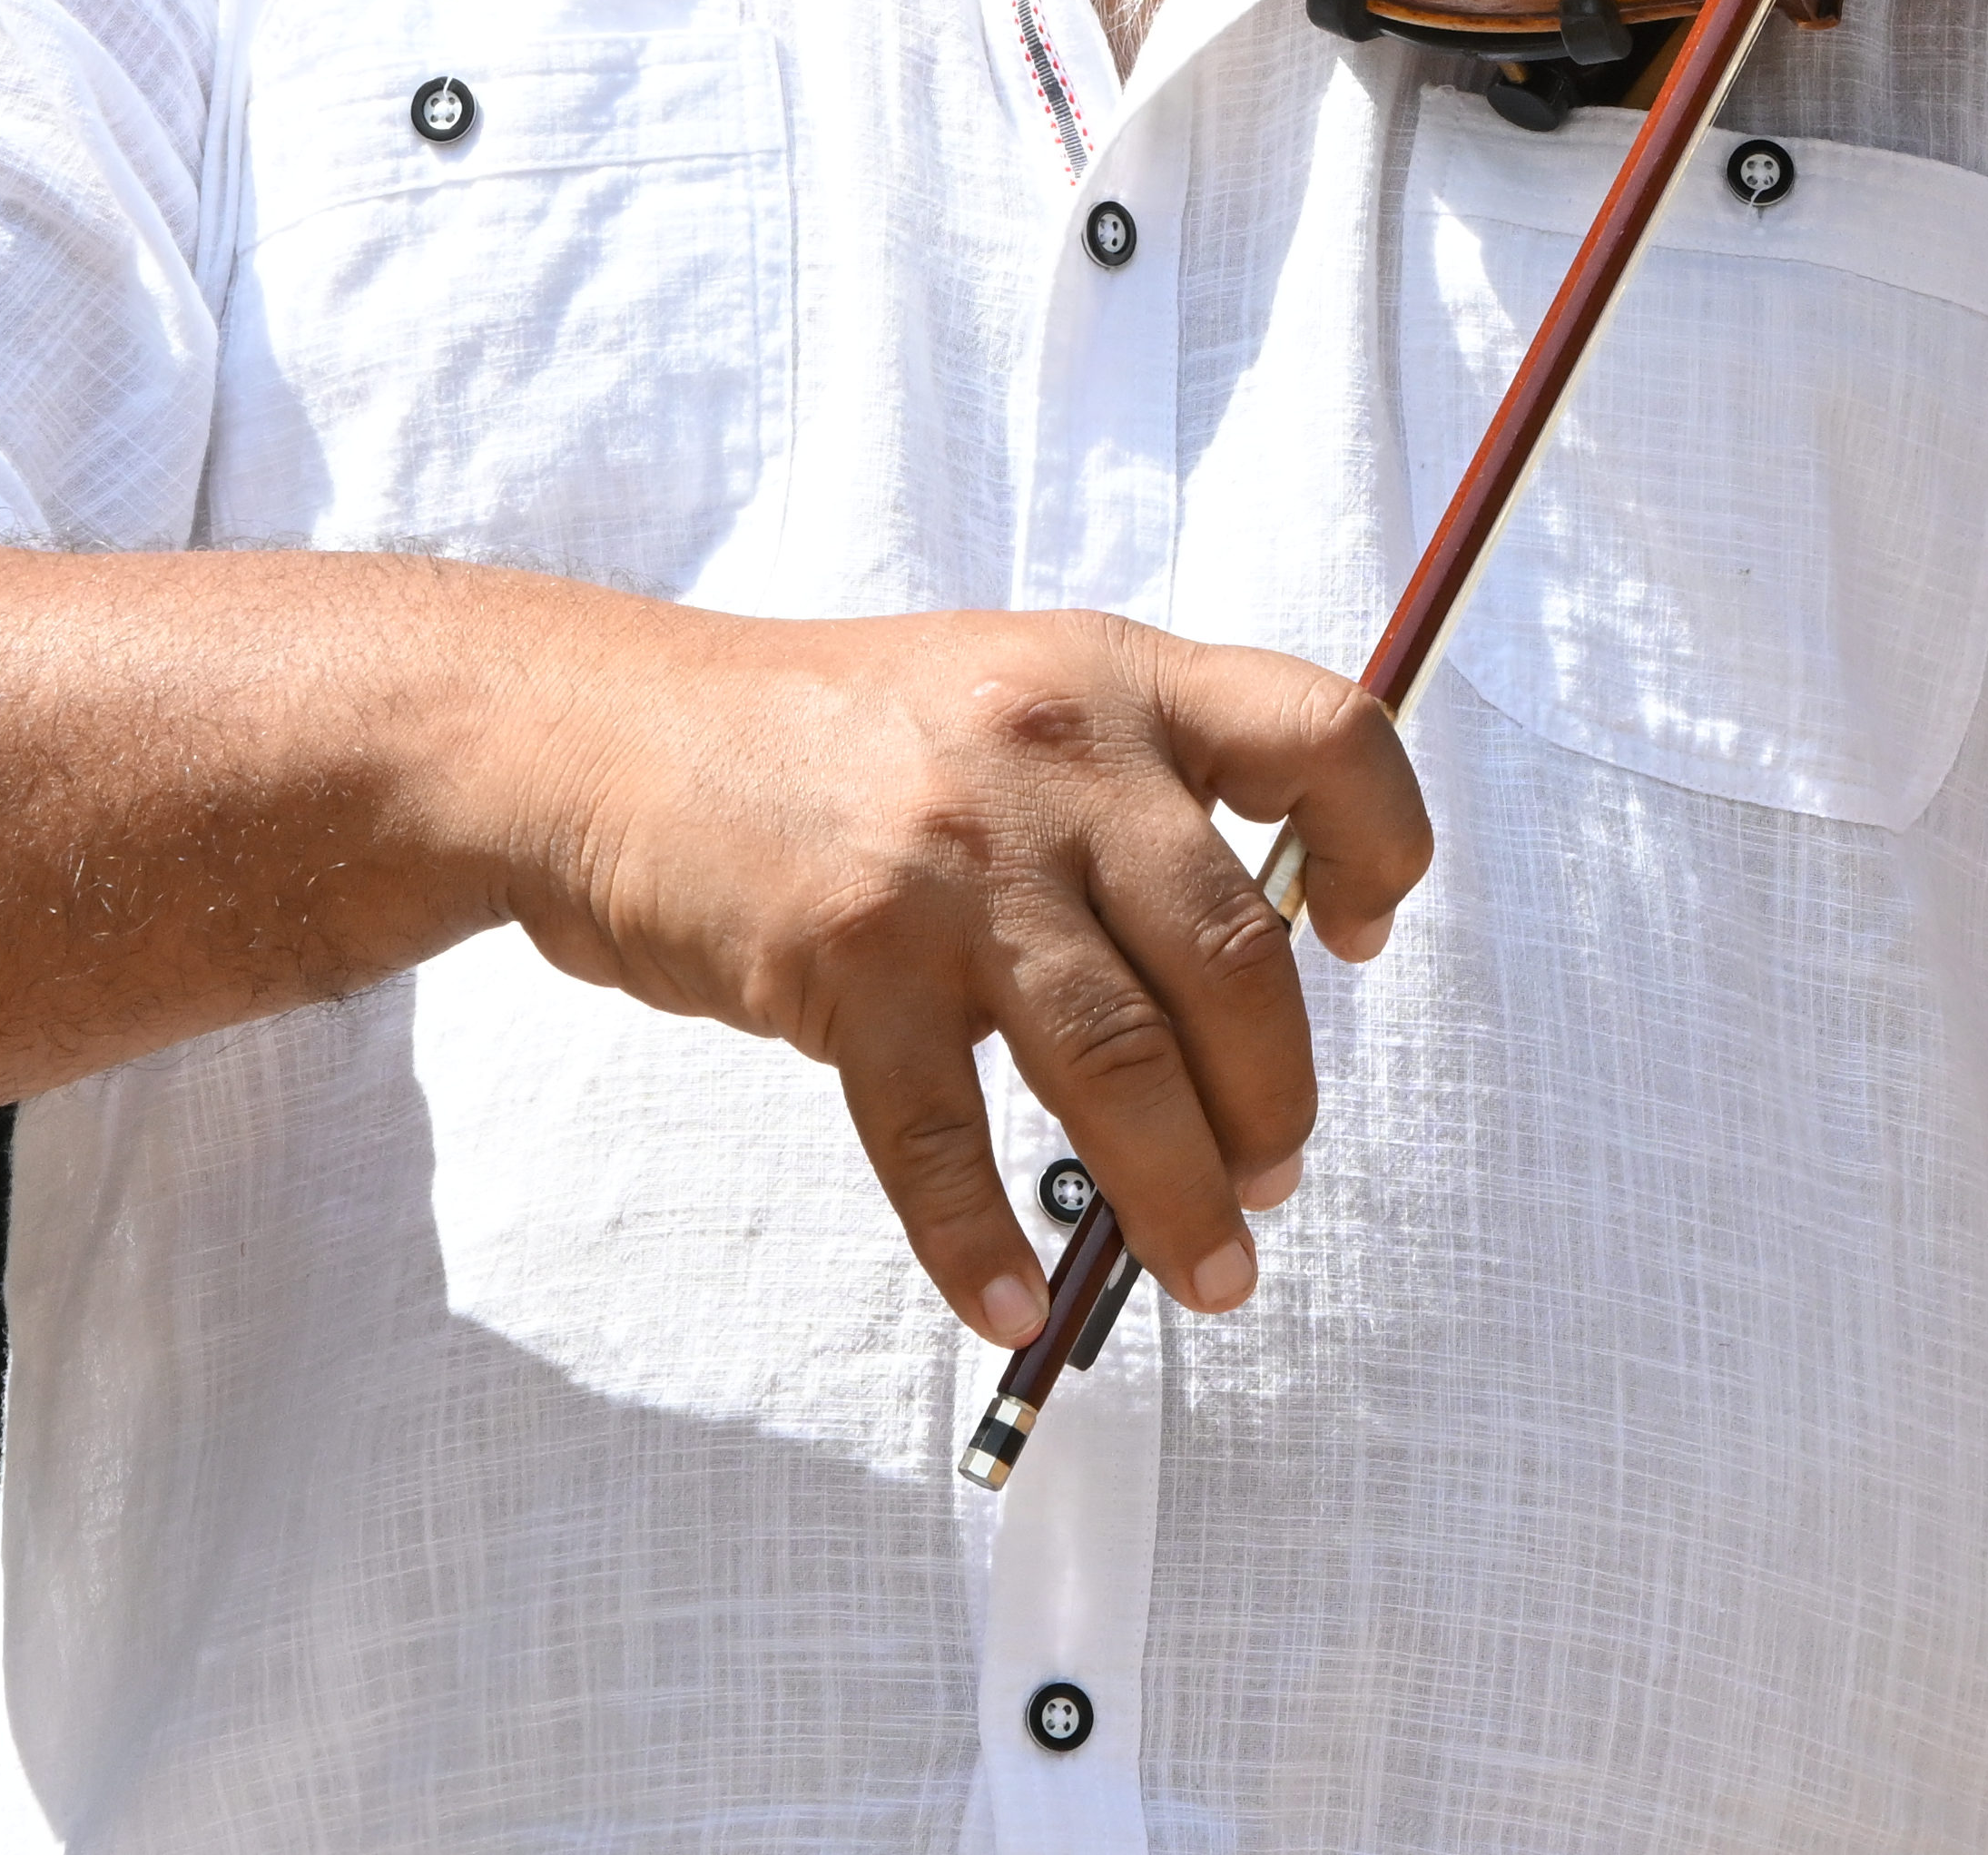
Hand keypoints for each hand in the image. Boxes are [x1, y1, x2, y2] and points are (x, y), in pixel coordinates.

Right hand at [495, 605, 1429, 1348]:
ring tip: (1212, 1276)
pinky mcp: (847, 961)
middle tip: (1276, 1181)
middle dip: (1273, 1101)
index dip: (1383, 846)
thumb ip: (1134, 789)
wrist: (604, 738)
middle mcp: (1057, 756)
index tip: (1363, 942)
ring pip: (1120, 1064)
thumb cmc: (827, 737)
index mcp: (1118, 679)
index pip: (1327, 740)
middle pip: (1235, 958)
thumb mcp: (1011, 698)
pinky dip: (984, 1244)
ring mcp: (953, 861)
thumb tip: (1267, 960)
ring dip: (1179, 1196)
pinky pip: (942, 1140)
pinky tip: (1016, 1307)